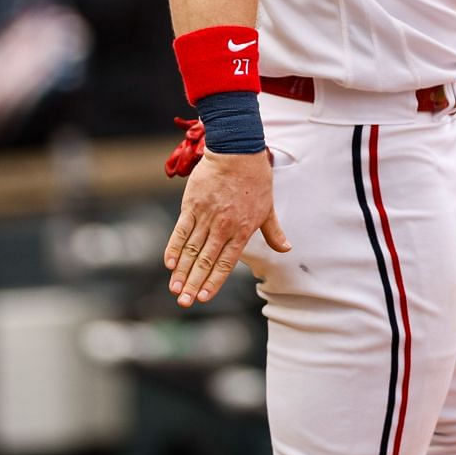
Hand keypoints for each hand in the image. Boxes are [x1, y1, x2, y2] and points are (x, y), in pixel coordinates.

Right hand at [163, 148, 287, 306]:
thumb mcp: (268, 208)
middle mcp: (223, 227)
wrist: (237, 151)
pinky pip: (181, 230)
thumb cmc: (255, 179)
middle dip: (193, 283)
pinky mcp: (192, 205)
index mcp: (242, 230)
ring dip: (182, 271)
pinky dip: (174, 247)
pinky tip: (169, 263)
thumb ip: (274, 232)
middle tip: (184, 302)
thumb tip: (286, 249)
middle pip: (205, 261)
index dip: (213, 282)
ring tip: (174, 289)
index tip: (203, 298)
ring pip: (191, 249)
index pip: (225, 263)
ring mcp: (206, 216)